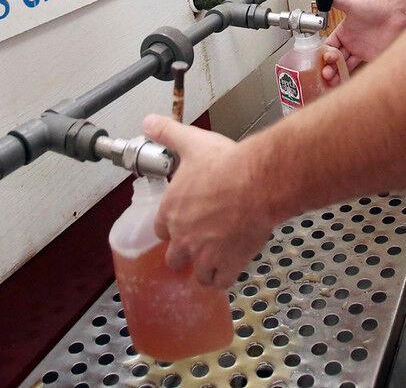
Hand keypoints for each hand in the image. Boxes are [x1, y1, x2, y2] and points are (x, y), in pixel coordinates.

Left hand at [142, 115, 274, 289]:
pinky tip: (232, 265)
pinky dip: (225, 277)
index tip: (184, 223)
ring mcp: (204, 254)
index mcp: (171, 210)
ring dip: (205, 268)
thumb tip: (149, 122)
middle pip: (174, 258)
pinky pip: (220, 282)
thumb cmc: (227, 164)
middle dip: (186, 253)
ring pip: (197, 274)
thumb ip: (168, 133)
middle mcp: (183, 236)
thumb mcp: (192, 142)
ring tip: (217, 259)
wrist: (257, 182)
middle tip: (201, 243)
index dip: (172, 227)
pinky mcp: (226, 264)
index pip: (161, 230)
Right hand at [321, 0, 405, 84]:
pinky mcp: (371, 58)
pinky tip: (342, 80)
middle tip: (325, 72)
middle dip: (327, 67)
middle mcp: (350, 43)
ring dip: (335, 74)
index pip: (328, 46)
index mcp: (343, 32)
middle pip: (334, 59)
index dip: (322, 54)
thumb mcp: (350, 2)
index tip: (320, 61)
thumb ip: (334, 0)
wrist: (396, 10)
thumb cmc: (375, 4)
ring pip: (343, 66)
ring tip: (330, 79)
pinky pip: (357, 70)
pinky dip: (348, 76)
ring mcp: (360, 51)